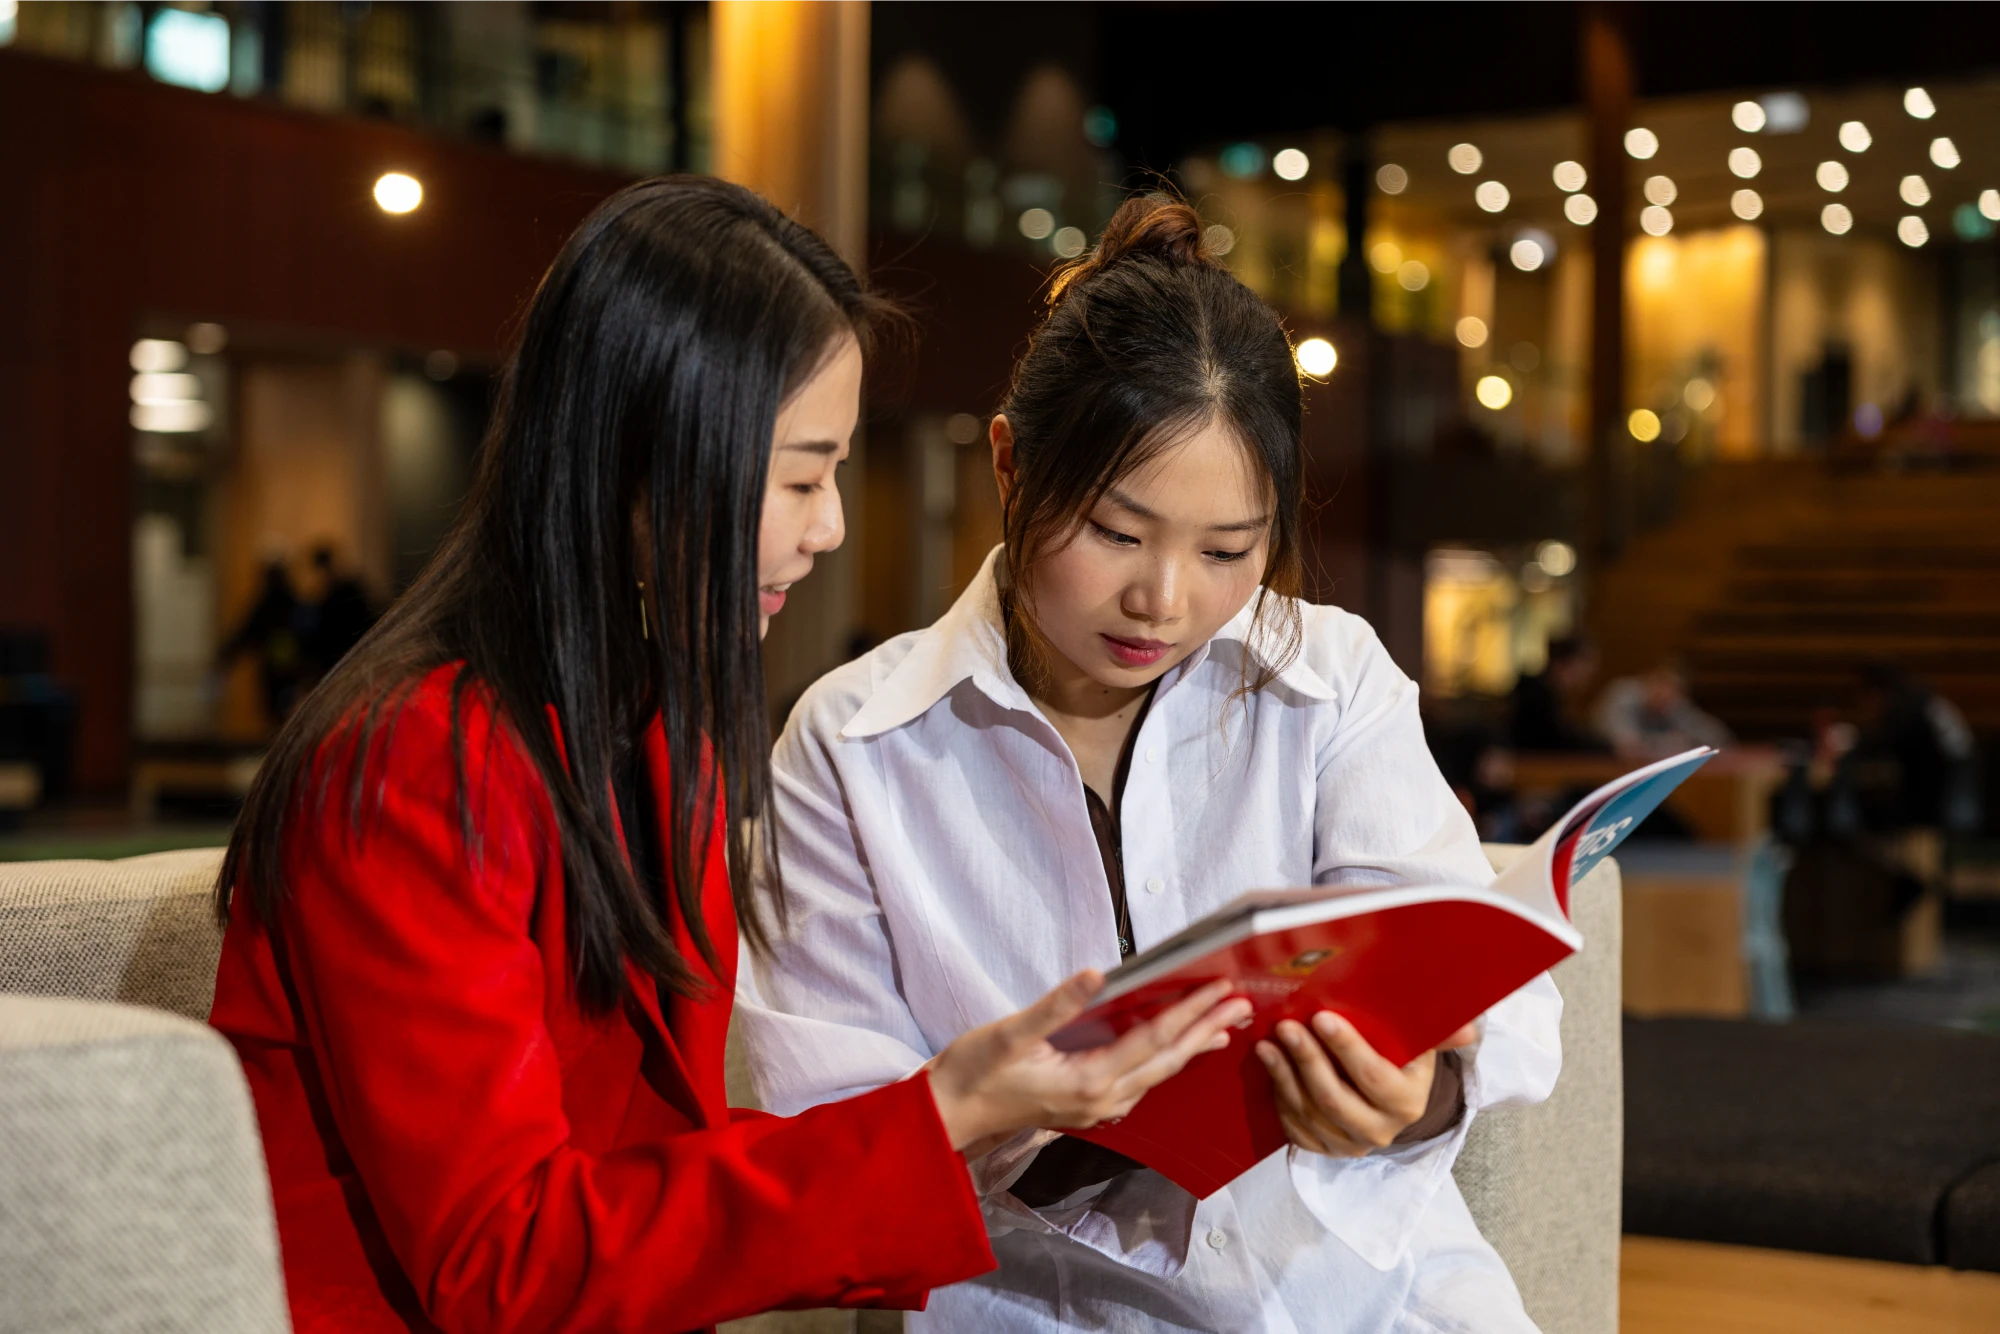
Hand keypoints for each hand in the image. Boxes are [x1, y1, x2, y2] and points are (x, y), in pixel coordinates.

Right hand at [926, 974, 1251, 1153]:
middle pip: (1167, 1060)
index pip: (1154, 1039)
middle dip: (1206, 1030)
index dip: (1191, 1011)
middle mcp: (1102, 1099)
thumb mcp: (1010, 1033)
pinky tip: (1169, 1051)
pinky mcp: (1086, 1106)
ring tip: (1221, 1027)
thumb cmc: (973, 1073)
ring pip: (1156, 1074)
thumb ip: (1055, 1006)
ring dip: (1190, 1047)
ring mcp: (1095, 1107)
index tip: (1221, 989)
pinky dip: (1163, 1060)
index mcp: (1089, 1080)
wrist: (947, 1115)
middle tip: (1241, 1004)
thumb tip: (1096, 975)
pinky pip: (1139, 1081)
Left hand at [1255, 1014, 1478, 1157]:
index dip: (1347, 1048)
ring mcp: (1350, 1145)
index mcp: (1407, 1103)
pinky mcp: (1324, 1150)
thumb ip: (1439, 1033)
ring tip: (1269, 1042)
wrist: (1387, 1102)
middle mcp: (1380, 1131)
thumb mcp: (1420, 1045)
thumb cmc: (1401, 1060)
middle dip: (1307, 1060)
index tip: (1322, 1018)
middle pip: (1334, 1098)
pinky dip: (1279, 1096)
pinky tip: (1269, 1067)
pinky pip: (1296, 1128)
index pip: (1373, 1077)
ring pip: (1310, 1113)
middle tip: (1287, 1026)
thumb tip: (1468, 1029)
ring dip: (1284, 1075)